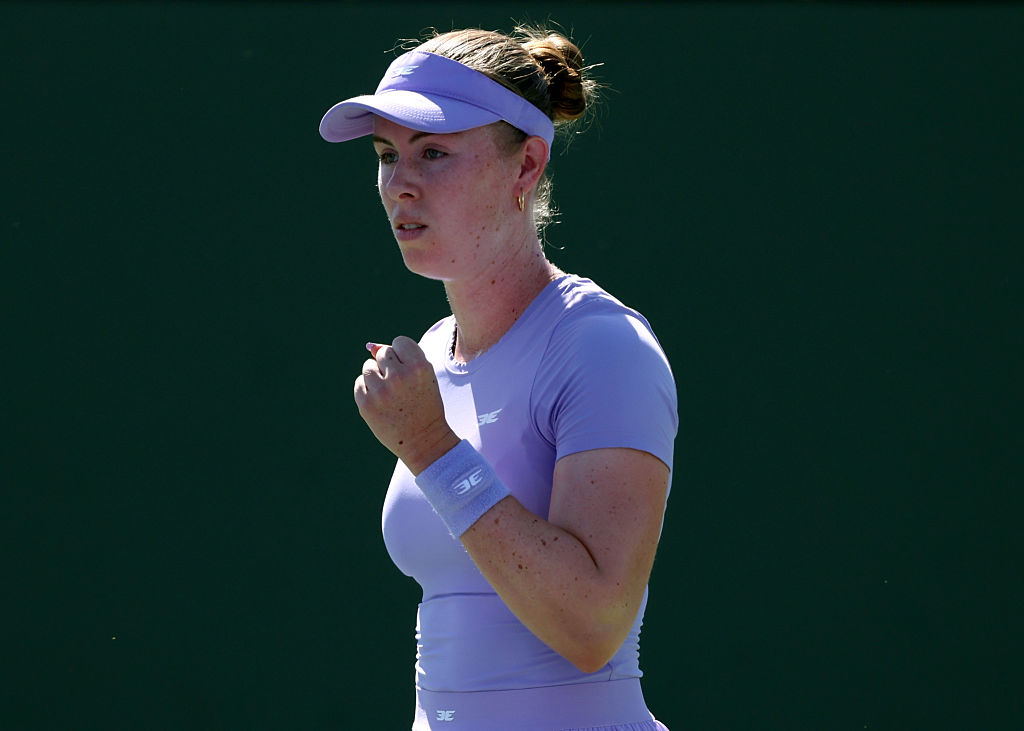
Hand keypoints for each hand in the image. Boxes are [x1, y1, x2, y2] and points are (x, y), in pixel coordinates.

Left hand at [354, 336, 459, 473]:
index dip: (403, 355)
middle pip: (383, 353)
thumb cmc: (424, 405)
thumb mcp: (423, 377)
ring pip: (368, 367)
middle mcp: (399, 376)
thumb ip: (402, 358)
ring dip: (376, 377)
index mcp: (419, 366)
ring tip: (389, 394)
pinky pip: (359, 383)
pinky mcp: (366, 403)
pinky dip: (367, 390)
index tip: (409, 370)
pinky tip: (381, 403)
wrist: (424, 440)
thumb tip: (370, 346)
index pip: (399, 342)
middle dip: (389, 366)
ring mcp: (381, 391)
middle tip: (400, 386)